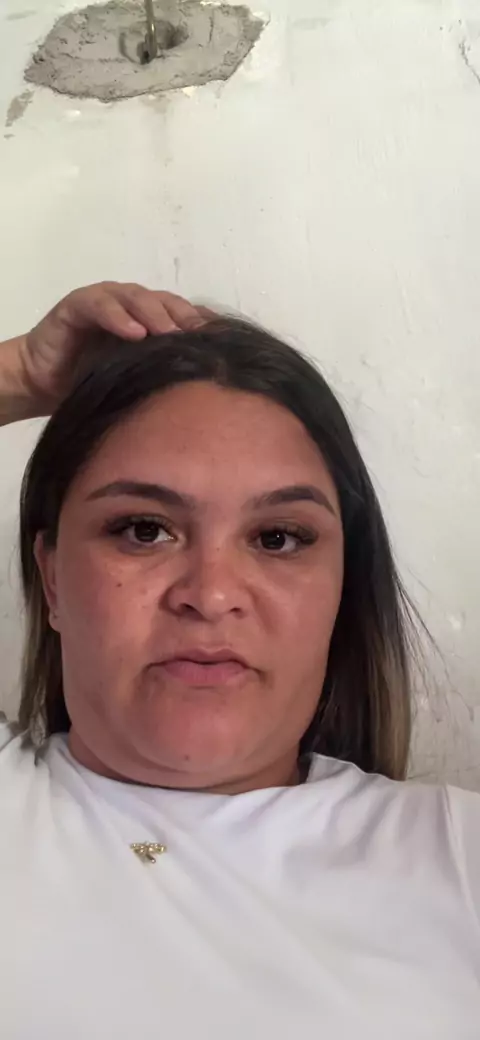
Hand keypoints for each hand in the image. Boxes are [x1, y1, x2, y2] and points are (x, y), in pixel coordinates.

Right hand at [20, 282, 210, 413]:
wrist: (44, 385)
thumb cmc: (95, 385)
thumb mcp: (138, 382)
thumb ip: (166, 376)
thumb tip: (210, 392)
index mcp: (151, 323)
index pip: (184, 315)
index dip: (203, 326)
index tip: (225, 343)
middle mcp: (132, 308)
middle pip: (167, 302)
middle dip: (185, 317)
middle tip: (201, 336)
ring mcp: (105, 302)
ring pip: (137, 298)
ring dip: (155, 313)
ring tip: (169, 332)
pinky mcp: (77, 306)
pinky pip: (100, 304)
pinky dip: (117, 315)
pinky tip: (132, 332)